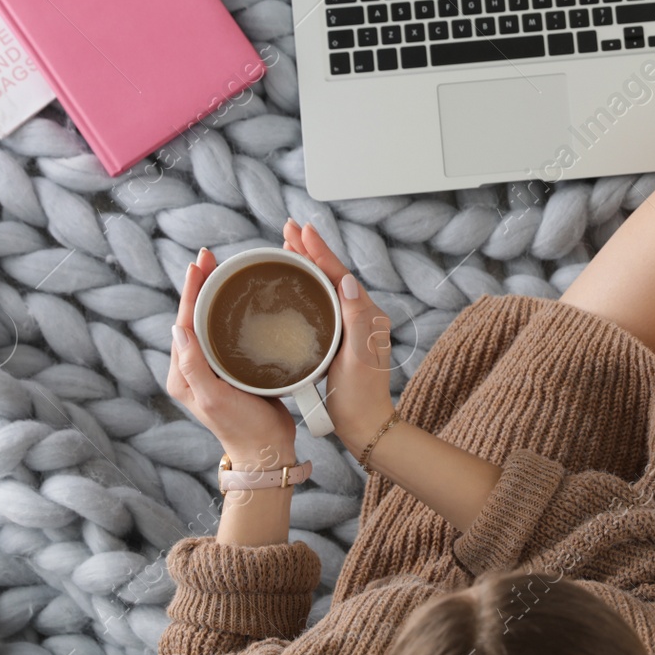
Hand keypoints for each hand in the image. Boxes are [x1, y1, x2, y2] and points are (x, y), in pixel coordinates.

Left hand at [167, 247, 297, 466]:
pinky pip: (226, 332)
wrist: (267, 450)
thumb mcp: (214, 398)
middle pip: (194, 317)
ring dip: (214, 294)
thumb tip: (179, 328)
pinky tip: (242, 298)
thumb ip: (194, 366)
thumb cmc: (242, 428)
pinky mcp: (232, 368)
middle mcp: (193, 368)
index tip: (199, 264)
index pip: (184, 322)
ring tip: (222, 269)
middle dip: (200, 285)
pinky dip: (230, 310)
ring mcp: (213, 368)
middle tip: (209, 257)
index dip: (191, 291)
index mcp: (182, 373)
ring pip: (210, 321)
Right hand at [281, 219, 395, 455]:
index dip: (319, 252)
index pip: (339, 275)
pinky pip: (320, 303)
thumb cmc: (360, 397)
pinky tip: (293, 284)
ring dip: (306, 265)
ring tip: (287, 246)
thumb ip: (357, 320)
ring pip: (325, 286)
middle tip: (288, 229)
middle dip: (309, 250)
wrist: (365, 426)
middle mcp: (360, 315)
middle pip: (331, 275)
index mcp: (367, 315)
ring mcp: (349, 326)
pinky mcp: (338, 337)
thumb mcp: (358, 358)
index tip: (302, 231)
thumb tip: (348, 282)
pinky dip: (306, 287)